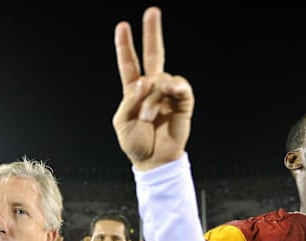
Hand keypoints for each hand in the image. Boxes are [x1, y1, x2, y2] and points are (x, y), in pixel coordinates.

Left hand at [112, 7, 193, 170]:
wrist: (154, 161)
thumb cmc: (136, 143)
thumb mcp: (123, 122)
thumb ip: (130, 100)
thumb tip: (145, 81)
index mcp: (134, 91)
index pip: (129, 64)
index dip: (125, 46)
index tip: (122, 26)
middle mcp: (152, 88)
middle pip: (153, 54)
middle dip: (152, 33)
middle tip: (152, 11)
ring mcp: (168, 93)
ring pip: (161, 79)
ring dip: (152, 98)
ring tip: (148, 118)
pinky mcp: (183, 102)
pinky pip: (180, 86)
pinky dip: (172, 88)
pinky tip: (170, 92)